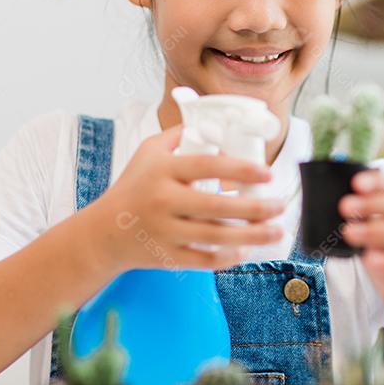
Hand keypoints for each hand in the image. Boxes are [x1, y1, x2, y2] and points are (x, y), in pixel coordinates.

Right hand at [92, 125, 284, 271]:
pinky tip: (246, 250)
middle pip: (217, 206)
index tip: (267, 173)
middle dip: (256, 208)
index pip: (206, 166)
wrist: (103, 232)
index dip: (240, 169)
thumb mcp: (148, 152)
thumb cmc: (133, 187)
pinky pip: (203, 260)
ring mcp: (165, 231)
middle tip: (280, 205)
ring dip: (252, 236)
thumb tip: (215, 124)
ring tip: (276, 231)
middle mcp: (163, 201)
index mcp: (162, 171)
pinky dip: (227, 258)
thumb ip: (180, 135)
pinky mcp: (167, 256)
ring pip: (216, 237)